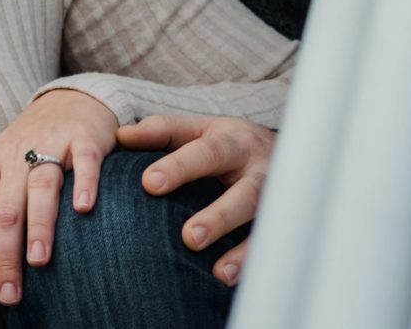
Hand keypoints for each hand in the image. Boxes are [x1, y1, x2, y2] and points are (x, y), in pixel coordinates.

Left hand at [0, 86, 118, 306]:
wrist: (70, 100)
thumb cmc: (30, 148)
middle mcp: (18, 153)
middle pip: (7, 207)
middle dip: (5, 254)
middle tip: (9, 294)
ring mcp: (52, 142)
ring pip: (41, 185)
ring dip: (39, 224)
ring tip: (38, 260)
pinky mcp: (84, 137)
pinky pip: (84, 160)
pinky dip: (84, 183)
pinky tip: (83, 209)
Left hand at [115, 112, 274, 288]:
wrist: (289, 153)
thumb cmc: (229, 144)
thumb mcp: (200, 130)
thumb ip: (163, 132)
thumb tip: (121, 135)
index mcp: (233, 141)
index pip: (205, 153)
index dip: (178, 167)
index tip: (148, 183)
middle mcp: (258, 171)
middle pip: (244, 193)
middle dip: (220, 216)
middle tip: (189, 237)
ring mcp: (275, 201)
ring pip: (264, 225)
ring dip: (242, 249)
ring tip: (218, 271)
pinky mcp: (281, 226)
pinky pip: (270, 247)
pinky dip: (252, 264)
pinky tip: (230, 279)